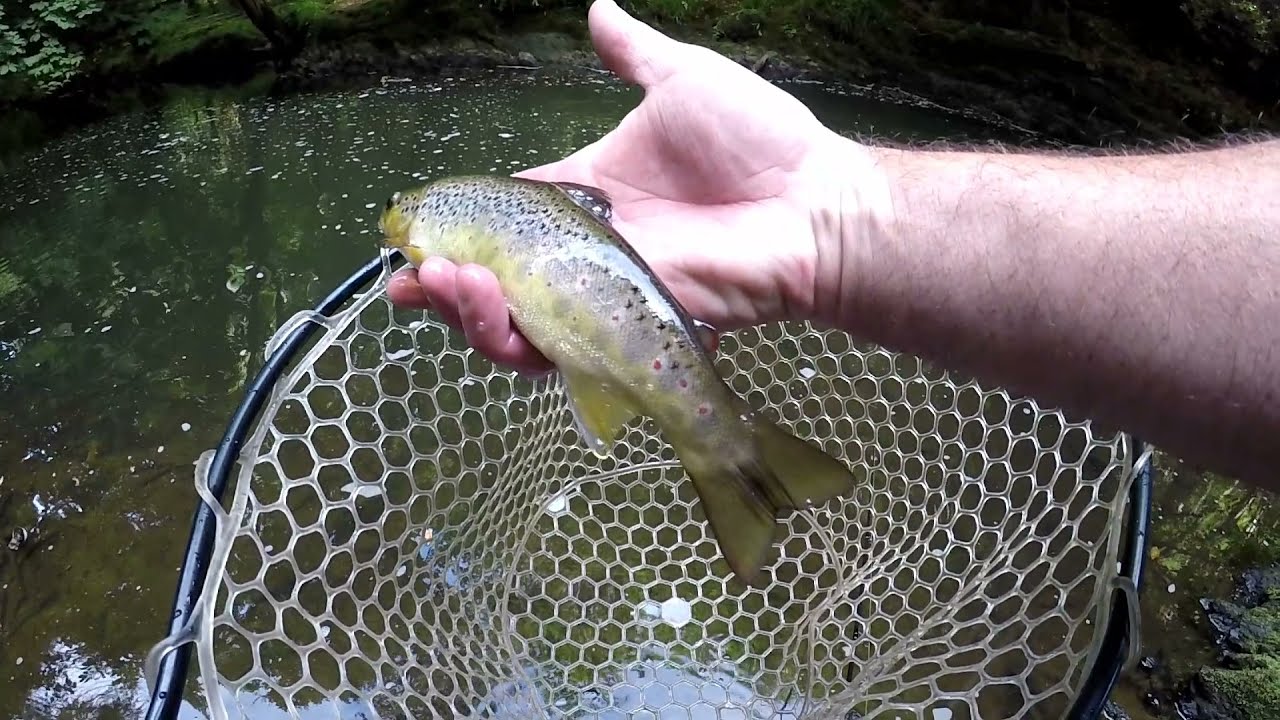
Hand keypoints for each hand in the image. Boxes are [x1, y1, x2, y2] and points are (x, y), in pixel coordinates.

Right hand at [387, 0, 863, 375]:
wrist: (813, 203)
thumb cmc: (758, 144)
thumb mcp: (682, 80)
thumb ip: (632, 54)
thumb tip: (597, 8)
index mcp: (584, 195)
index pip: (500, 218)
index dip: (452, 228)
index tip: (406, 232)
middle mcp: (582, 254)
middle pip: (492, 282)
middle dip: (443, 284)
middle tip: (416, 273)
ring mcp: (600, 296)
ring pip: (514, 326)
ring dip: (467, 313)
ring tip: (445, 285)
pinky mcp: (622, 330)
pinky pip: (557, 352)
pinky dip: (514, 339)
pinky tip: (489, 309)